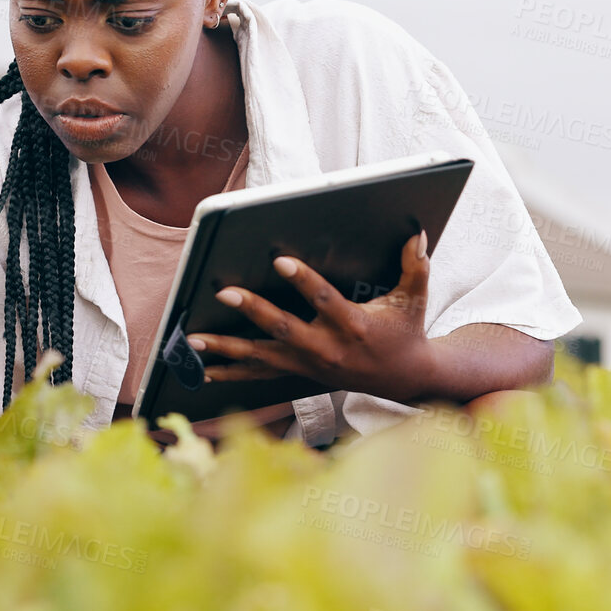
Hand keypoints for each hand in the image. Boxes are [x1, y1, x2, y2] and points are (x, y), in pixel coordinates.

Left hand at [184, 232, 437, 402]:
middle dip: (254, 310)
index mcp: (354, 326)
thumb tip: (416, 232)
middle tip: (225, 292)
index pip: (325, 300)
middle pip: (284, 329)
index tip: (280, 261)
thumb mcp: (414, 299)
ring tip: (195, 338)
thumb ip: (415, 266)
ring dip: (228, 348)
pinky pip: (260, 374)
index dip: (303, 280)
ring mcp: (309, 364)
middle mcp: (328, 348)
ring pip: (263, 356)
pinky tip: (204, 369)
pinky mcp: (299, 372)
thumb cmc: (405, 331)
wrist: (403, 379)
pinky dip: (232, 371)